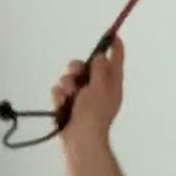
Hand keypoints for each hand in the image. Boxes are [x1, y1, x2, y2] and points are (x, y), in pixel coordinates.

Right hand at [51, 35, 124, 150]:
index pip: (115, 60)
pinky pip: (59, 92)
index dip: (114, 46)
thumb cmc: (93, 114)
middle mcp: (98, 89)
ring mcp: (82, 98)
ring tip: (69, 97)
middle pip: (86, 66)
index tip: (113, 35)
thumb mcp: (100, 87)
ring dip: (66, 85)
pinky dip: (59, 97)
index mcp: (112, 84)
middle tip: (76, 73)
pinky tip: (62, 106)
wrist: (80, 140)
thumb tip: (101, 56)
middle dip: (76, 68)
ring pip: (69, 78)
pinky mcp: (68, 106)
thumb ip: (100, 69)